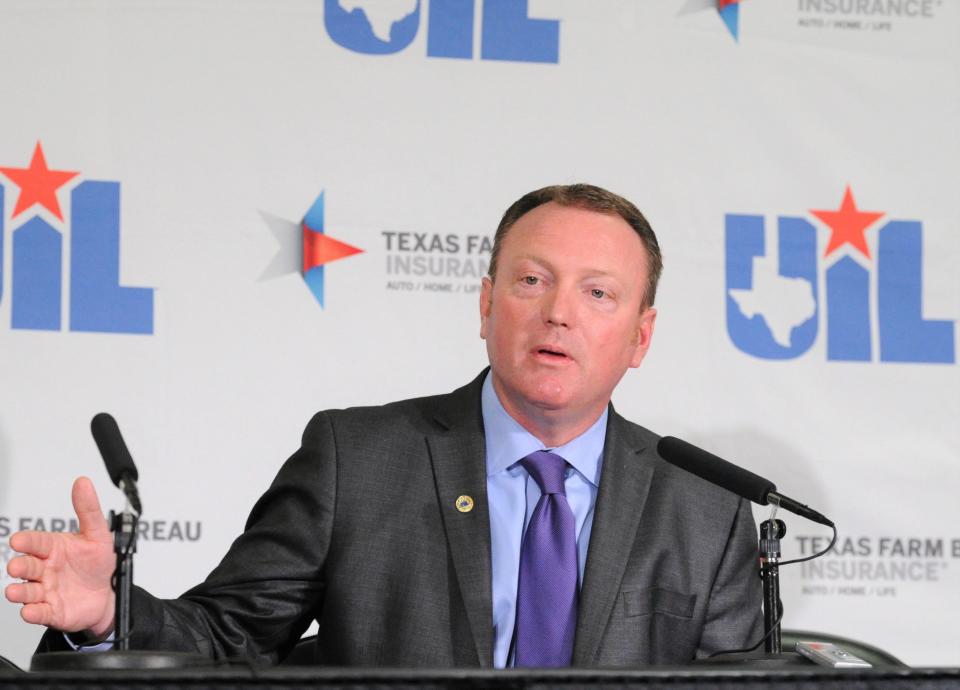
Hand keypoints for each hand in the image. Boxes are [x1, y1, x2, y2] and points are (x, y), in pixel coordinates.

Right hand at [4, 477, 115, 635]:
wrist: (108, 593)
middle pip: (27, 566)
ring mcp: (46, 590)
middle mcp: (45, 569)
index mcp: (53, 548)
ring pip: (27, 591)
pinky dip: (33, 612)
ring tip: (15, 591)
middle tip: (16, 566)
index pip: (36, 542)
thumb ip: (88, 509)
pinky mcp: (52, 610)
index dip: (26, 541)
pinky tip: (30, 610)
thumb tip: (83, 482)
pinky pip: (40, 612)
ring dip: (20, 592)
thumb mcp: (98, 534)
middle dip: (19, 566)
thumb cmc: (97, 562)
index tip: (18, 540)